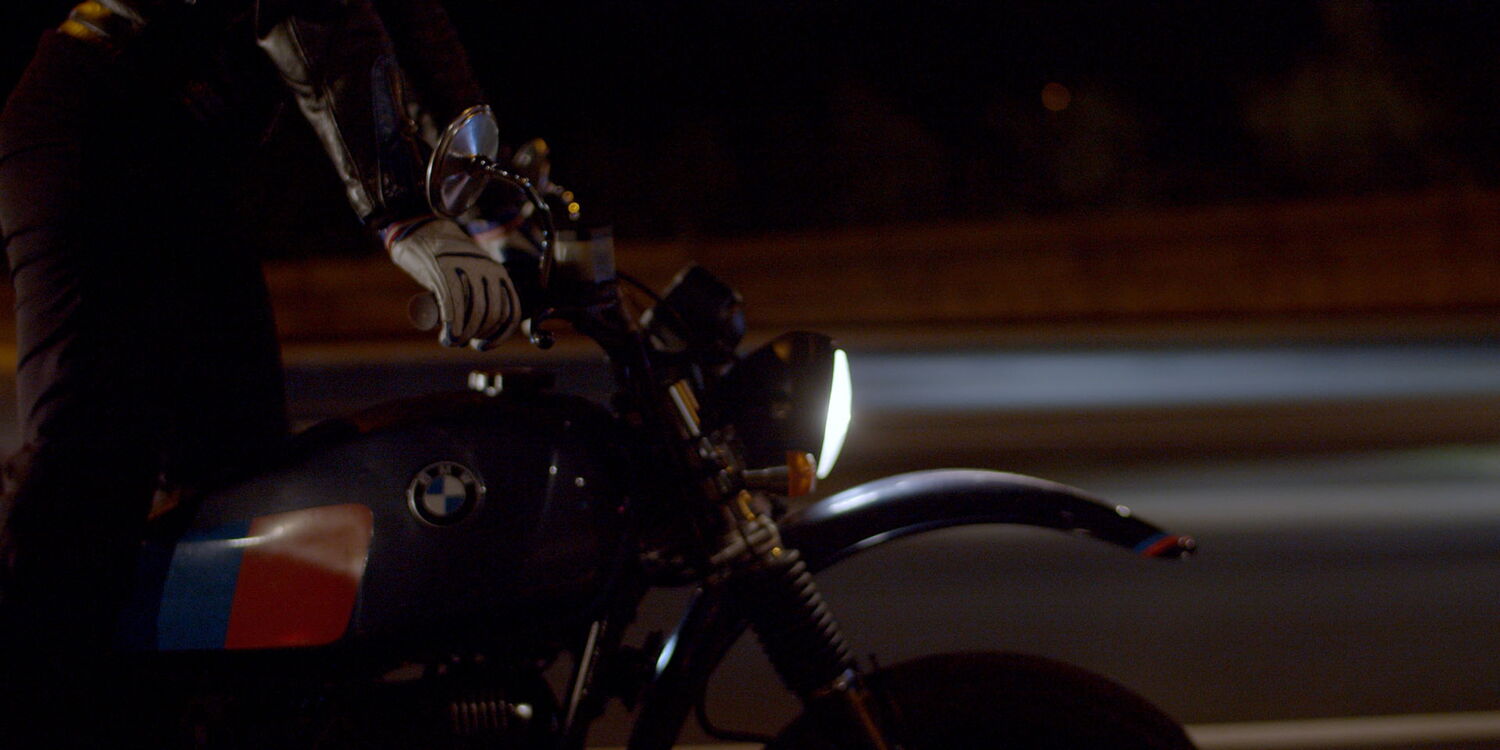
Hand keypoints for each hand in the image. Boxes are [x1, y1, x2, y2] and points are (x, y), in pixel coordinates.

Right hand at [386, 217, 520, 348]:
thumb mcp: (473, 272)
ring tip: (451, 341)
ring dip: (464, 335)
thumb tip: (486, 325)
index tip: (483, 345)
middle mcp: (488, 270)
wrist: (422, 232)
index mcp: (499, 273)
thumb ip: (483, 290)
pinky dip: (454, 326)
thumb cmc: (446, 260)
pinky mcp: (445, 270)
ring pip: (475, 312)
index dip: (499, 335)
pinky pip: (454, 304)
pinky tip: (448, 337)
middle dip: (479, 335)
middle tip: (462, 342)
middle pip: (492, 314)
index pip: (510, 312)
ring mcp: (467, 269)